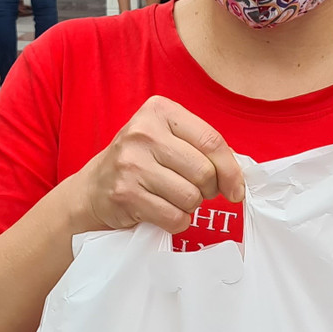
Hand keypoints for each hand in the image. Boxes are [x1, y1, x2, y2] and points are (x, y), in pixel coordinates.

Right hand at [69, 95, 244, 234]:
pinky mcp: (125, 194)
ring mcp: (131, 163)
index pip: (211, 141)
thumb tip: (238, 179)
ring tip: (173, 198)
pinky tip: (163, 211)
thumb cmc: (142, 162)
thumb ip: (202, 148)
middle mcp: (143, 132)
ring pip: (191, 197)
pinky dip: (177, 221)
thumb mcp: (168, 139)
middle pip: (204, 172)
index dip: (231, 170)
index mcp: (159, 110)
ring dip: (190, 206)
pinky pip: (174, 217)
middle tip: (196, 191)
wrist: (94, 188)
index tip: (236, 189)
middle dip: (209, 189)